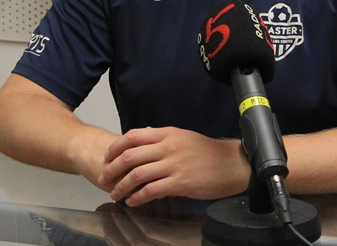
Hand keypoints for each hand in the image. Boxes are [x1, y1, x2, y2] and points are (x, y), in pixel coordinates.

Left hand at [98, 126, 248, 206]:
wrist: (231, 164)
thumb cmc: (209, 153)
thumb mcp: (184, 137)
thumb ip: (163, 137)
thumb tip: (144, 135)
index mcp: (169, 134)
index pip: (134, 136)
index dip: (116, 147)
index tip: (107, 157)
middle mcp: (169, 147)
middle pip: (131, 156)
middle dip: (113, 168)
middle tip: (104, 177)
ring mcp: (174, 165)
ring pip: (138, 174)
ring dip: (122, 186)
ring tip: (115, 193)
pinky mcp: (180, 182)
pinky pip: (151, 190)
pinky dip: (138, 197)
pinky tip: (133, 201)